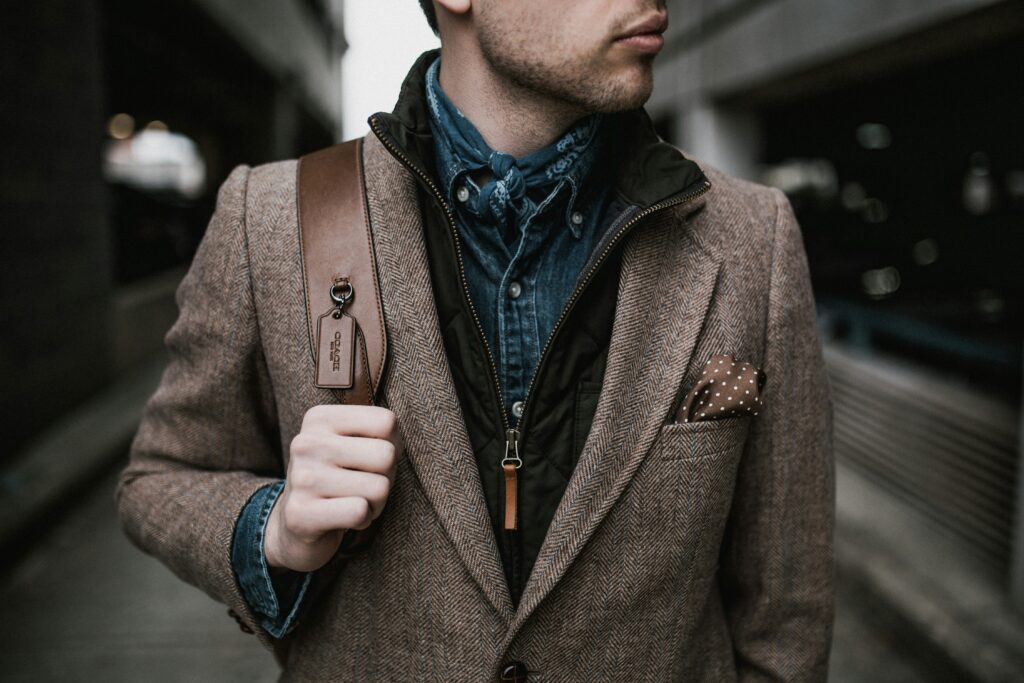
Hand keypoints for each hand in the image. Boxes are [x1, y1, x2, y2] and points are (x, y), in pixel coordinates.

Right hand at [265, 405, 403, 572]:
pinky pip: (359, 511)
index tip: (372, 459)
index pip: (386, 422)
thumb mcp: (351, 443)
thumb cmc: (337, 478)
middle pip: (386, 455)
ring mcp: (301, 478)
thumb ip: (377, 433)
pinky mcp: (300, 514)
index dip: (393, 446)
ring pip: (379, 487)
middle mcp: (306, 443)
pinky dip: (363, 520)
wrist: (296, 523)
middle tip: (364, 485)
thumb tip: (399, 447)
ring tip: (353, 501)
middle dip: (386, 477)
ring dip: (376, 502)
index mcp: (319, 418)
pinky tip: (345, 518)